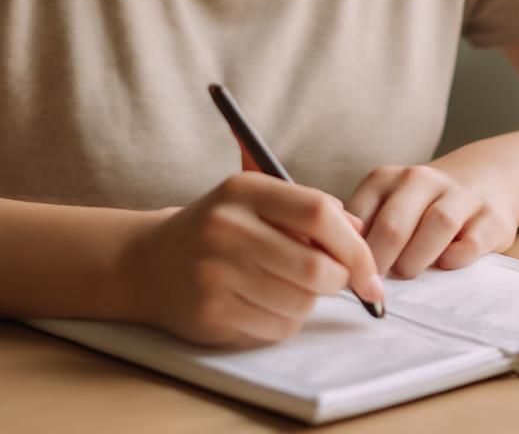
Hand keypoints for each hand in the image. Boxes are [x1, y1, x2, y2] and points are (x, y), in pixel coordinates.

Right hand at [126, 172, 384, 347]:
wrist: (148, 262)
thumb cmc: (219, 229)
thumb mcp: (257, 201)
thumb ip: (310, 210)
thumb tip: (362, 235)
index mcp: (246, 191)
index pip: (320, 215)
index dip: (356, 247)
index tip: (370, 272)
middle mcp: (228, 227)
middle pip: (316, 267)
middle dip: (338, 282)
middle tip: (335, 283)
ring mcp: (215, 272)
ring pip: (300, 303)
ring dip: (309, 303)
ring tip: (287, 288)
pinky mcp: (209, 312)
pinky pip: (276, 328)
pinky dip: (284, 322)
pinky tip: (262, 305)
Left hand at [345, 164, 518, 278]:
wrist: (480, 181)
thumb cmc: (419, 209)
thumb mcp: (384, 208)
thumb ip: (363, 232)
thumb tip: (338, 270)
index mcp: (386, 179)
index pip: (358, 217)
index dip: (351, 254)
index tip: (349, 277)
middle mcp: (421, 179)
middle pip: (394, 224)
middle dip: (382, 262)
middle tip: (377, 285)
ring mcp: (460, 195)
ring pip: (438, 224)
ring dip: (418, 259)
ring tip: (409, 274)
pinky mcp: (491, 216)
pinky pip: (473, 240)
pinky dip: (458, 257)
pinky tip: (446, 264)